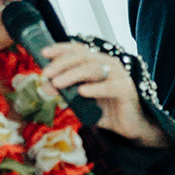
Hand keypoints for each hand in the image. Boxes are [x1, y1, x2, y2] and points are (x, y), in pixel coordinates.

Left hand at [41, 44, 167, 147]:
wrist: (130, 125)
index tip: (44, 54)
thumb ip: (67, 92)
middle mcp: (108, 64)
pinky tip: (82, 92)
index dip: (61, 49)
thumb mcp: (83, 100)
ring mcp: (119, 75)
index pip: (78, 50)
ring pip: (93, 69)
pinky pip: (109, 86)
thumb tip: (47, 86)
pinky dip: (94, 88)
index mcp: (98, 63)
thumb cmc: (106, 110)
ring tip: (58, 83)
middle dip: (61, 63)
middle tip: (47, 74)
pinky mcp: (126, 89)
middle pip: (82, 57)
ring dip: (72, 75)